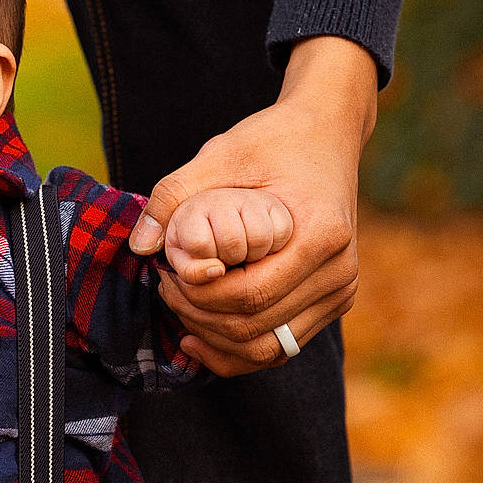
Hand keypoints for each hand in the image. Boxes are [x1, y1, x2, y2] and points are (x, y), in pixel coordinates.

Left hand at [129, 37, 377, 374]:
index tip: (167, 276)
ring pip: (269, 349)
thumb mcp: (220, 154)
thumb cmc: (272, 141)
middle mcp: (339, 272)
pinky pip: (281, 347)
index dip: (199, 298)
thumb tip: (141, 247)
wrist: (326, 133)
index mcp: (320, 235)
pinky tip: (200, 334)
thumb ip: (174, 195)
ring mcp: (341, 292)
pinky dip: (238, 349)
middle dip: (201, 319)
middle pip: (257, 328)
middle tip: (167, 291)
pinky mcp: (333, 302)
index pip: (250, 295)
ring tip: (183, 307)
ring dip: (216, 340)